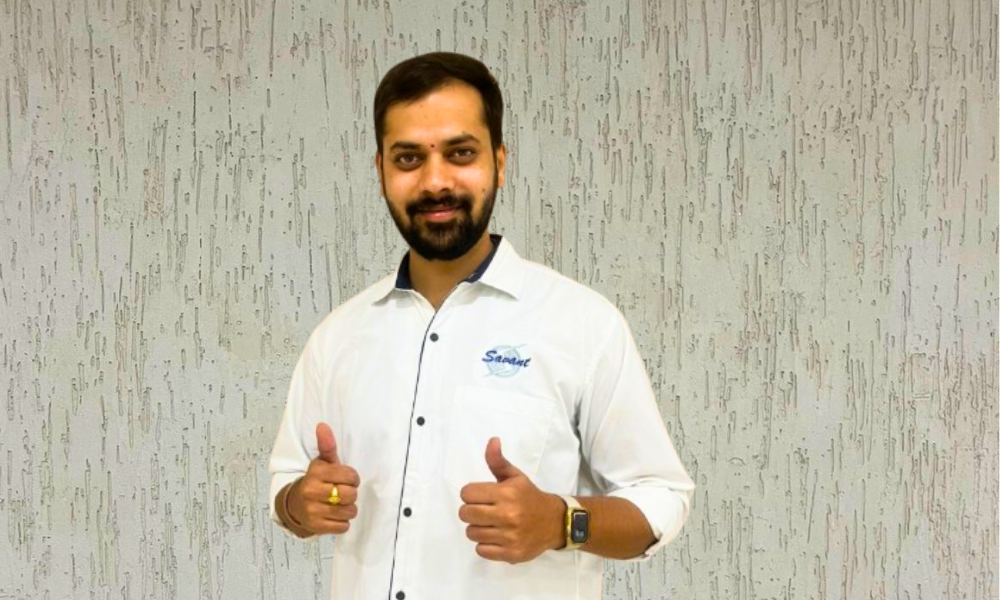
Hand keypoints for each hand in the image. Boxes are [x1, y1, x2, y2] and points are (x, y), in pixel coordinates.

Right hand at [286, 423, 360, 534]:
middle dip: (351, 494)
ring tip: (339, 504)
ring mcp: (313, 510)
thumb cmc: (316, 481)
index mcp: (316, 473)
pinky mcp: (316, 527)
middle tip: (343, 492)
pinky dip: (342, 522)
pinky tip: (334, 515)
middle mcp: (312, 491)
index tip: (346, 479)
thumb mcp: (322, 462)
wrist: (295, 504)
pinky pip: (343, 527)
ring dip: (348, 509)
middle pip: (351, 495)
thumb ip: (327, 446)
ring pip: (349, 511)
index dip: (353, 478)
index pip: (351, 476)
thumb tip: (323, 425)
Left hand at [458, 437, 564, 563]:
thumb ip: (498, 461)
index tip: (482, 496)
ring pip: (471, 532)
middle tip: (484, 510)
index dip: (472, 494)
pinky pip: (481, 550)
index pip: (467, 493)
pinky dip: (485, 545)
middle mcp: (508, 515)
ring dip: (478, 528)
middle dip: (471, 511)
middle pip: (465, 514)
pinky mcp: (511, 553)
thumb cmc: (530, 497)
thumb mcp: (515, 477)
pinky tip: (497, 537)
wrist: (555, 522)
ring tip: (491, 524)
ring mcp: (509, 536)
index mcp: (507, 493)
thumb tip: (492, 440)